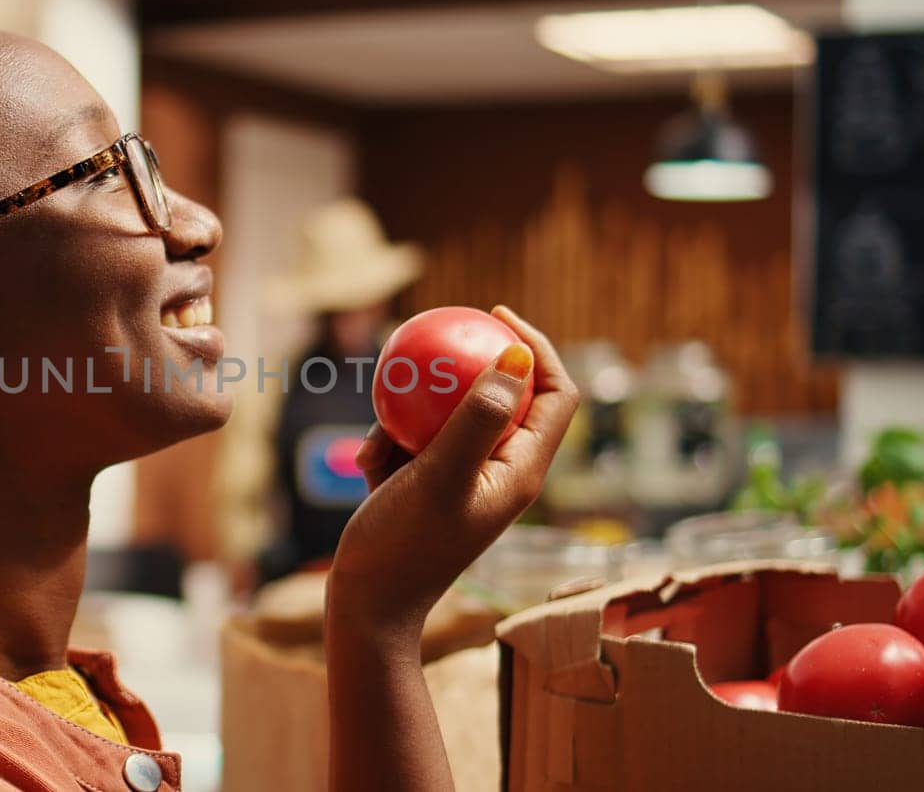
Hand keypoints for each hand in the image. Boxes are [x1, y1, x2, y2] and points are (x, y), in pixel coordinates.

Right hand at [325, 306, 579, 638]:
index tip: (497, 318)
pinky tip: (366, 462)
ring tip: (383, 430)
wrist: (368, 606)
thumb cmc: (406, 545)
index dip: (538, 349)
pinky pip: (414, 445)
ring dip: (413, 417)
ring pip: (449, 418)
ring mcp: (464, 480)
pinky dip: (390, 446)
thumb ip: (479, 419)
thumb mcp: (440, 475)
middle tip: (439, 335)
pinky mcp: (428, 487)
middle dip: (470, 368)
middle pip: (503, 398)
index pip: (557, 395)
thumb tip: (518, 359)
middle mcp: (501, 473)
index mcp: (523, 471)